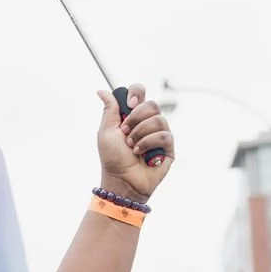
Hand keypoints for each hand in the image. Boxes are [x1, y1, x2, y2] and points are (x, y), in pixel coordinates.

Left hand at [96, 84, 173, 202]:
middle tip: (125, 134)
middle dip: (136, 119)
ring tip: (132, 148)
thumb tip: (102, 91)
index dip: (137, 93)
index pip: (141, 91)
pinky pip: (164, 135)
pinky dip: (149, 144)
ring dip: (141, 134)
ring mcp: (160, 134)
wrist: (121, 180)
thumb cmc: (112, 159)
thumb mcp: (106, 132)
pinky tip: (141, 155)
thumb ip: (109, 110)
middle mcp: (149, 122)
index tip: (129, 104)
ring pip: (159, 119)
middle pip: (152, 104)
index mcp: (134, 115)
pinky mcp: (168, 147)